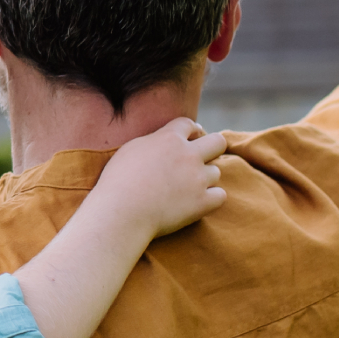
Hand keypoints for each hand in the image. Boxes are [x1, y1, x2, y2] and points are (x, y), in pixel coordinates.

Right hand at [93, 117, 230, 239]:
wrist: (120, 212)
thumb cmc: (117, 182)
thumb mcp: (131, 149)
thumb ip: (153, 141)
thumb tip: (163, 140)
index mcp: (169, 138)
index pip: (189, 124)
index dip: (191, 131)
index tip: (190, 140)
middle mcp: (188, 155)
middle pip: (218, 142)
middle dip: (212, 149)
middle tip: (200, 161)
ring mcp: (198, 179)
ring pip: (216, 172)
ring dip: (204, 179)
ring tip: (186, 189)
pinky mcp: (202, 203)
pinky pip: (220, 196)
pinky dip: (211, 199)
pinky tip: (197, 202)